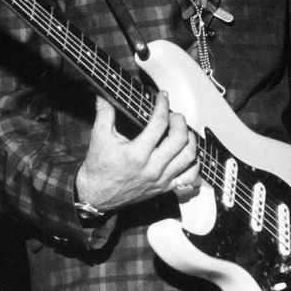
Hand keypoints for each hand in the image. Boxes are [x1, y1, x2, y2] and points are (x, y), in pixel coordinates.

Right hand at [75, 92, 199, 210]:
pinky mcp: (164, 188)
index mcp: (136, 154)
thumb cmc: (99, 167)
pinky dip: (194, 164)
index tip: (162, 97)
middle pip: (180, 139)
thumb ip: (104, 113)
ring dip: (190, 140)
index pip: (159, 123)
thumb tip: (102, 95)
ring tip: (183, 131)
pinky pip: (189, 178)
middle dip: (180, 121)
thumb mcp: (99, 137)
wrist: (96, 195)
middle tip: (173, 115)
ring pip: (188, 157)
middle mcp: (152, 168)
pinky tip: (188, 153)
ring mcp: (160, 180)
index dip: (163, 105)